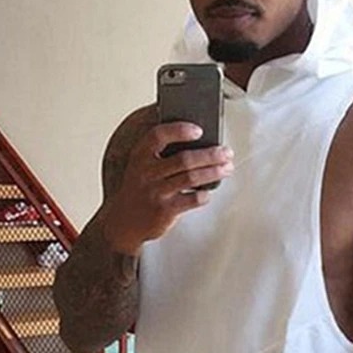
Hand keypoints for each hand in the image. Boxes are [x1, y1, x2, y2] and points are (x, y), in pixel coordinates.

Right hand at [105, 121, 233, 253]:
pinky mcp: (164, 211)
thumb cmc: (141, 188)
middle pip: (184, 159)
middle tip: (227, 153)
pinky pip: (191, 200)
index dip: (179, 130)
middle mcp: (146, 173)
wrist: (124, 221)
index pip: (158, 136)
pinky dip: (204, 195)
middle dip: (210, 155)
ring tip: (227, 168)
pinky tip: (209, 192)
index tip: (198, 130)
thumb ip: (161, 153)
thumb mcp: (142, 166)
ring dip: (213, 172)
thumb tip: (199, 140)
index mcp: (140, 156)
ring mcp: (156, 192)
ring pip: (191, 178)